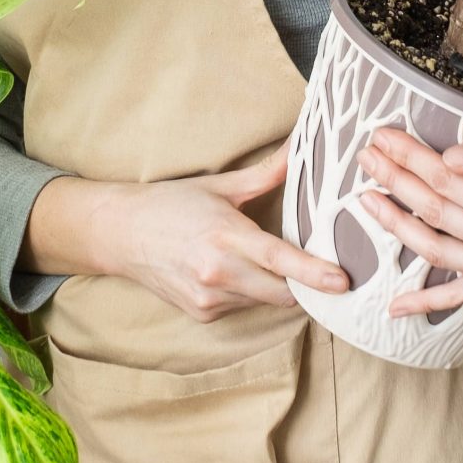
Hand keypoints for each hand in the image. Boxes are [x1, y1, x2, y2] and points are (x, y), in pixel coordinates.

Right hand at [89, 148, 351, 323]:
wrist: (119, 233)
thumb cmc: (170, 204)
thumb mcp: (219, 185)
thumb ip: (266, 175)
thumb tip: (301, 149)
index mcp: (225, 235)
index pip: (279, 259)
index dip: (314, 273)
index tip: (342, 279)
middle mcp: (217, 273)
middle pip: (283, 293)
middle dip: (306, 286)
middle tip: (326, 271)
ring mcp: (208, 298)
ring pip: (265, 301)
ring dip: (276, 287)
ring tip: (271, 263)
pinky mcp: (203, 314)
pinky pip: (243, 307)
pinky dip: (250, 293)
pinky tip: (236, 272)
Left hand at [355, 127, 462, 316]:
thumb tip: (447, 160)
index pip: (446, 181)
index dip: (409, 158)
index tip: (382, 138)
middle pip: (435, 213)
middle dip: (395, 182)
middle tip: (364, 158)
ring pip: (438, 252)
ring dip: (397, 228)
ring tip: (367, 202)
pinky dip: (428, 303)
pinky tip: (395, 308)